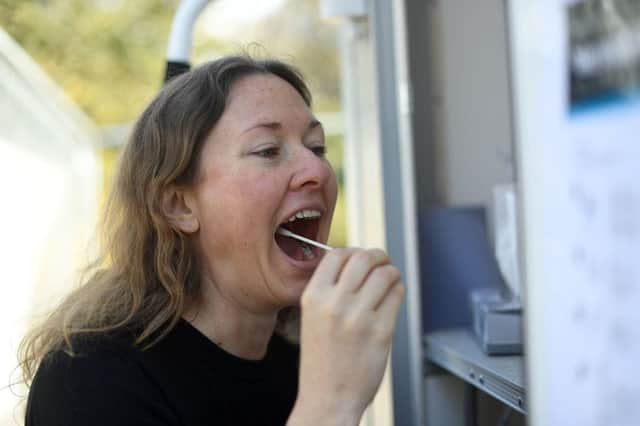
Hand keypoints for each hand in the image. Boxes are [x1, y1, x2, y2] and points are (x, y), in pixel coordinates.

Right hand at [288, 248, 404, 425]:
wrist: (328, 398)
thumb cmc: (322, 359)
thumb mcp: (313, 316)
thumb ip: (330, 289)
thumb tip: (357, 261)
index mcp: (313, 296)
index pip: (338, 254)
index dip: (354, 252)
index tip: (361, 258)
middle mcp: (334, 303)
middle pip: (364, 258)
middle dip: (378, 256)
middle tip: (382, 263)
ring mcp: (358, 316)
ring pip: (385, 274)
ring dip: (391, 273)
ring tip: (389, 281)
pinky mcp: (381, 330)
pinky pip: (397, 295)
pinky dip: (398, 291)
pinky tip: (392, 298)